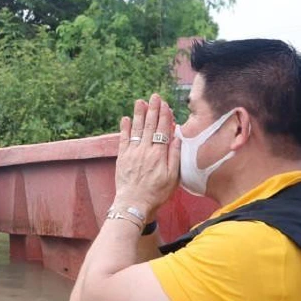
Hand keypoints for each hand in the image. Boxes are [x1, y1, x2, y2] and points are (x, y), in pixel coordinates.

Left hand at [114, 94, 180, 219]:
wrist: (134, 203)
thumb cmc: (157, 193)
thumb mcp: (173, 177)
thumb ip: (175, 156)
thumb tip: (177, 137)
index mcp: (159, 154)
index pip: (163, 130)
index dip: (164, 116)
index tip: (165, 104)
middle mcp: (145, 150)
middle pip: (150, 125)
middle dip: (152, 109)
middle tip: (154, 96)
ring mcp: (132, 152)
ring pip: (136, 129)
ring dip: (138, 114)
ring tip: (140, 101)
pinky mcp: (122, 157)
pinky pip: (123, 139)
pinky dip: (124, 128)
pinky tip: (125, 118)